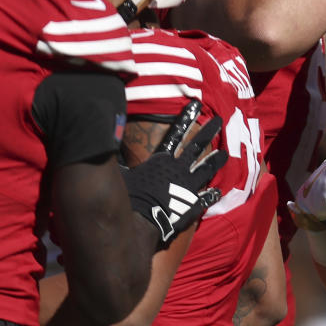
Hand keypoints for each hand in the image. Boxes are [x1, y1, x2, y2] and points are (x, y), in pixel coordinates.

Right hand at [123, 103, 227, 246]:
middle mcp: (179, 169)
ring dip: (217, 160)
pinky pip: (205, 198)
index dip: (186, 118)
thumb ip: (116, 158)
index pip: (176, 133)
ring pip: (206, 169)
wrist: (141, 222)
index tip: (197, 104)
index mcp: (162, 160)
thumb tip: (99, 141)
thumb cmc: (129, 197)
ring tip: (226, 153)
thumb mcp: (120, 174)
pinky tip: (218, 191)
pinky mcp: (192, 205)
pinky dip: (212, 194)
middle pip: (197, 146)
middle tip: (220, 120)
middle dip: (209, 132)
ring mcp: (188, 187)